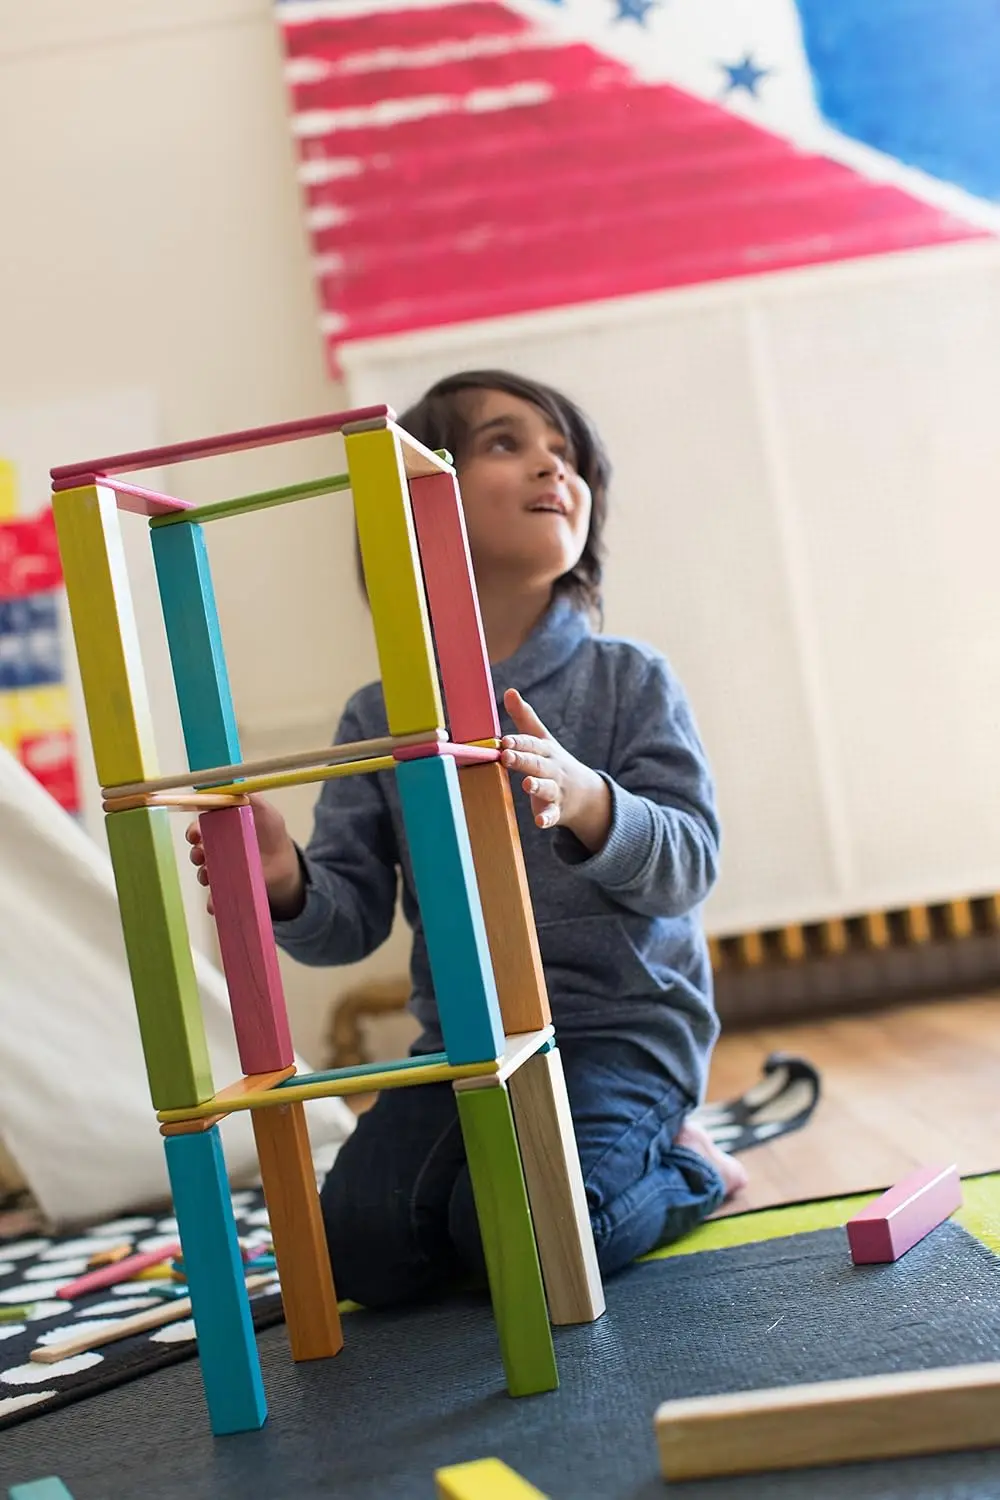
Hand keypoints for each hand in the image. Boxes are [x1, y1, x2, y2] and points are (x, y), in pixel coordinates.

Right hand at [186, 793, 304, 919]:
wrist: (284, 865)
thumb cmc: (271, 833)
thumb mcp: (264, 812)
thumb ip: (249, 798)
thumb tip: (234, 785)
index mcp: (220, 829)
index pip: (200, 827)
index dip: (194, 831)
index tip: (195, 835)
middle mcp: (215, 850)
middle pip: (197, 851)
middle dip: (196, 853)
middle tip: (201, 855)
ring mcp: (220, 870)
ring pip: (203, 873)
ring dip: (203, 875)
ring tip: (210, 877)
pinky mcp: (228, 889)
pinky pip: (215, 897)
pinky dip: (212, 901)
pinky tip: (214, 903)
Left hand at [500, 689, 611, 852]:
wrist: (585, 793)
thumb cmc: (554, 761)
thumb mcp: (543, 739)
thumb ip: (525, 717)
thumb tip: (510, 691)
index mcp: (546, 751)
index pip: (533, 744)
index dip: (519, 742)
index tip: (504, 740)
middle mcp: (552, 769)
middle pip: (537, 763)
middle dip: (522, 759)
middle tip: (506, 755)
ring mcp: (556, 790)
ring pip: (547, 788)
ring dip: (537, 786)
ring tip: (526, 784)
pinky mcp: (557, 811)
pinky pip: (553, 815)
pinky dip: (547, 819)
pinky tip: (540, 822)